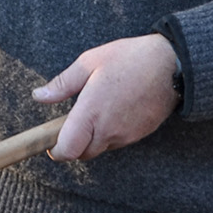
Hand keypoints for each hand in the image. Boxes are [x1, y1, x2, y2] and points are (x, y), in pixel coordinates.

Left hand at [34, 32, 179, 161]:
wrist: (173, 65)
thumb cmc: (129, 59)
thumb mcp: (89, 62)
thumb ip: (62, 84)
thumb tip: (39, 96)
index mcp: (91, 113)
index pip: (68, 150)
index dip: (56, 150)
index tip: (51, 140)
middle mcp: (109, 130)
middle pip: (82, 153)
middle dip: (72, 143)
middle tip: (71, 120)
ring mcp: (127, 135)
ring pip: (100, 148)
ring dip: (91, 138)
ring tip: (94, 110)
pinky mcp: (140, 134)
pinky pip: (117, 142)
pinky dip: (108, 134)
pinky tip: (112, 111)